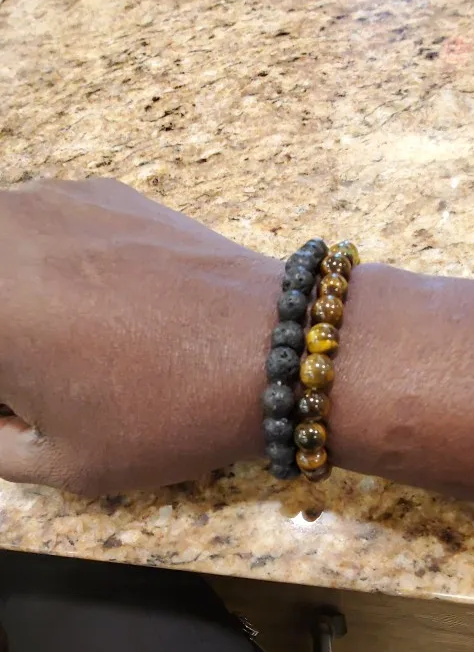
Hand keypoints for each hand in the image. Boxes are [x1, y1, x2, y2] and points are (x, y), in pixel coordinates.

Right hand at [0, 179, 278, 493]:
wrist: (270, 351)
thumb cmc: (162, 415)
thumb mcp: (59, 461)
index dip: (4, 393)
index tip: (21, 404)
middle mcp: (3, 235)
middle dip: (8, 344)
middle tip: (36, 377)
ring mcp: (45, 199)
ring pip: (6, 251)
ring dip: (18, 296)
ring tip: (64, 343)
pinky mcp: (93, 190)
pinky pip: (38, 225)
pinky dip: (42, 261)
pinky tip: (95, 302)